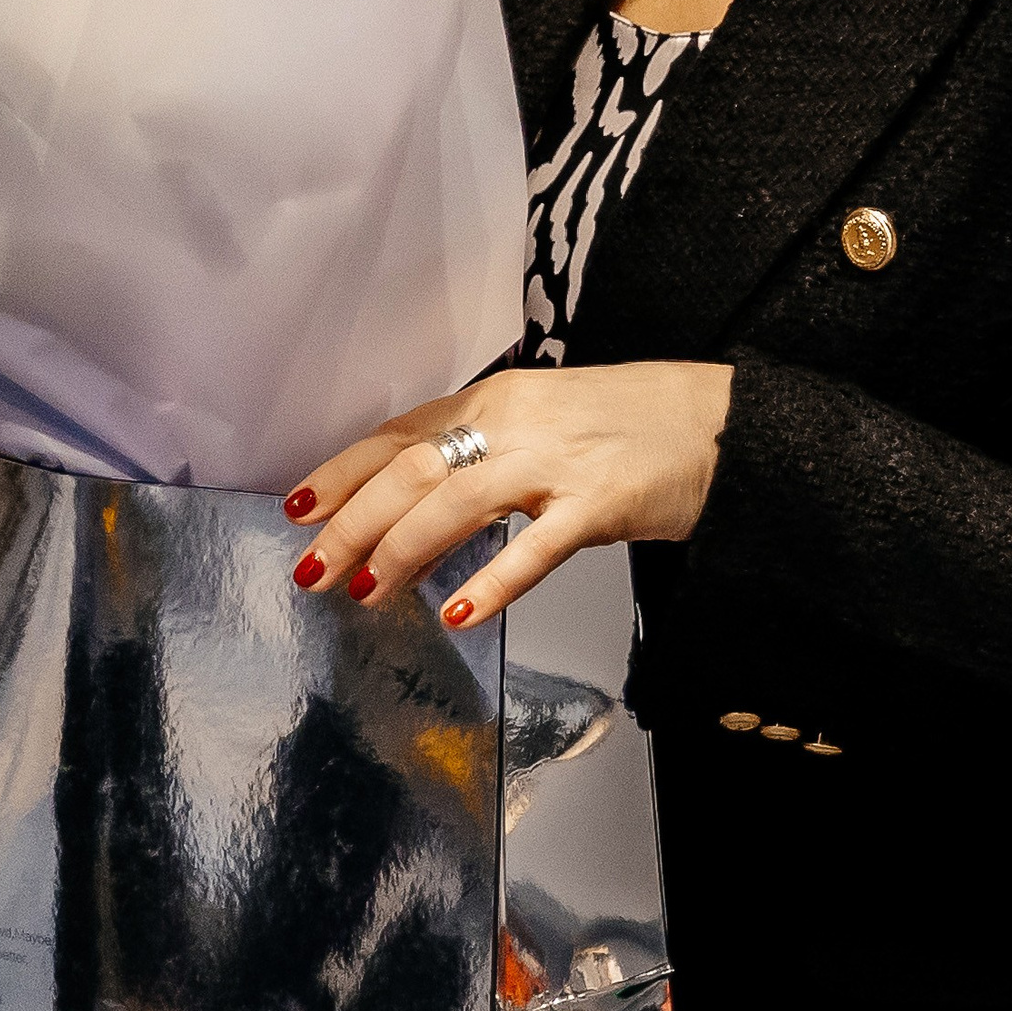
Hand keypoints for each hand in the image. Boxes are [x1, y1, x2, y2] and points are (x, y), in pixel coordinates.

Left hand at [285, 360, 731, 630]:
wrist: (716, 422)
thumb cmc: (628, 423)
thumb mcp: (541, 419)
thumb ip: (480, 448)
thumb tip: (413, 492)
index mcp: (494, 401)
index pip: (398, 435)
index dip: (342, 471)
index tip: (295, 507)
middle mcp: (514, 422)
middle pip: (412, 469)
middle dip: (353, 520)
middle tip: (312, 567)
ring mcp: (557, 462)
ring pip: (457, 501)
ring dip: (402, 547)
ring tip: (366, 589)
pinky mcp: (600, 504)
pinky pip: (535, 547)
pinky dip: (491, 578)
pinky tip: (456, 609)